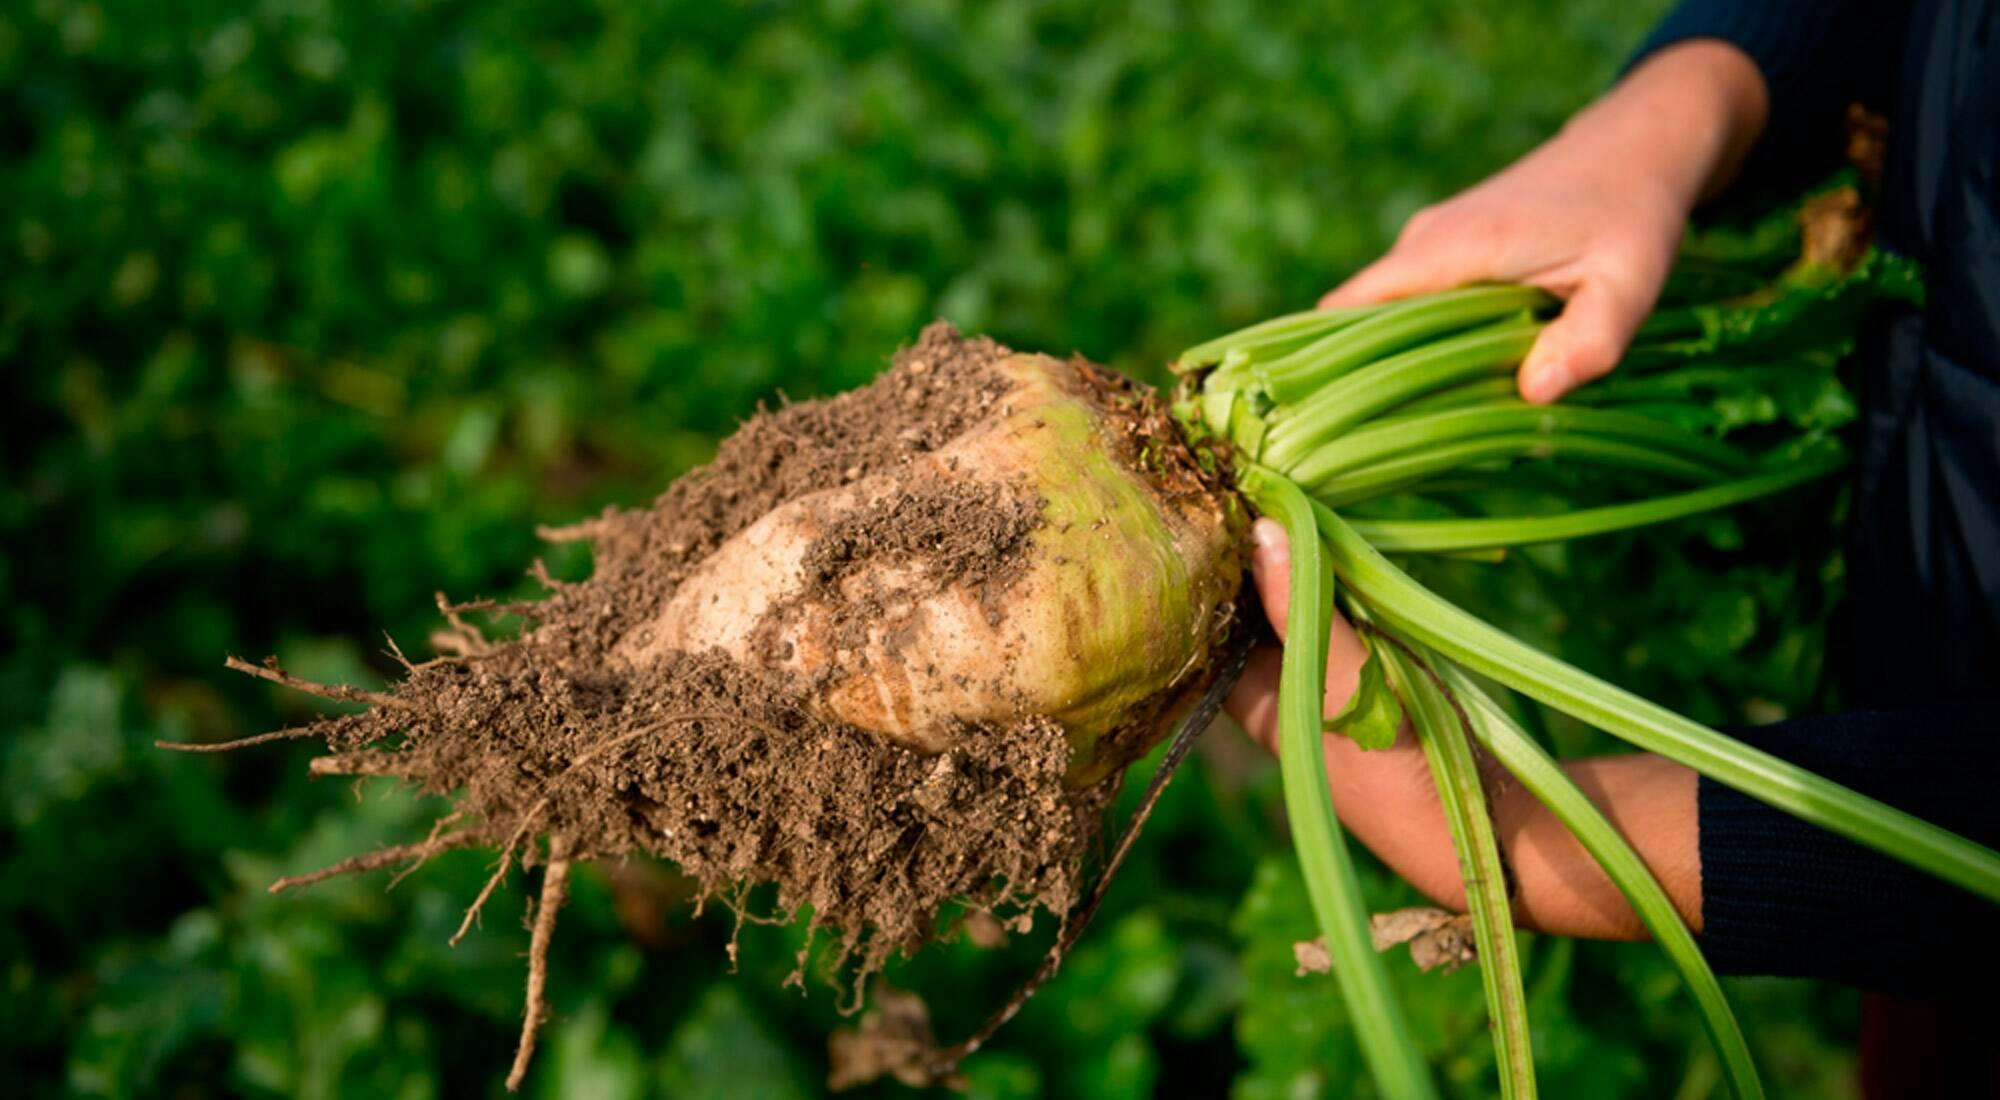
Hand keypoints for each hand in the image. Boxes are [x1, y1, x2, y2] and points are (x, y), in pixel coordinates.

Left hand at [1223, 519, 1703, 938]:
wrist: (1482, 833)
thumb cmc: (1398, 771)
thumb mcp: (1344, 684)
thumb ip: (1303, 611)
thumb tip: (1261, 533)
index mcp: (1257, 706)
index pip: (1209, 625)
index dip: (1209, 574)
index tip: (1216, 514)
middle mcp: (1284, 695)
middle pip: (1251, 614)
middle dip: (1255, 561)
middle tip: (1259, 493)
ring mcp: (1328, 687)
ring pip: (1299, 611)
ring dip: (1301, 567)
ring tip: (1291, 502)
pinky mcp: (1373, 680)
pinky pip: (1342, 618)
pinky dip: (1340, 585)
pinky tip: (1340, 540)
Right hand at [1322, 41, 1768, 403]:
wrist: (1636, 146)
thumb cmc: (1636, 213)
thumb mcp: (1632, 284)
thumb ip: (1589, 342)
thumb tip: (1534, 395)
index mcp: (1454, 246)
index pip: (1348, 309)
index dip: (1333, 366)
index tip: (1345, 423)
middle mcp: (1425, 240)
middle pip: (1359, 321)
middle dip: (1372, 379)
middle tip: (1405, 441)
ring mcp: (1430, 241)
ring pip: (1385, 314)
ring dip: (1404, 362)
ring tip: (1441, 414)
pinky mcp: (1444, 247)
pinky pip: (1411, 302)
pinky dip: (1425, 341)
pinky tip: (1466, 374)